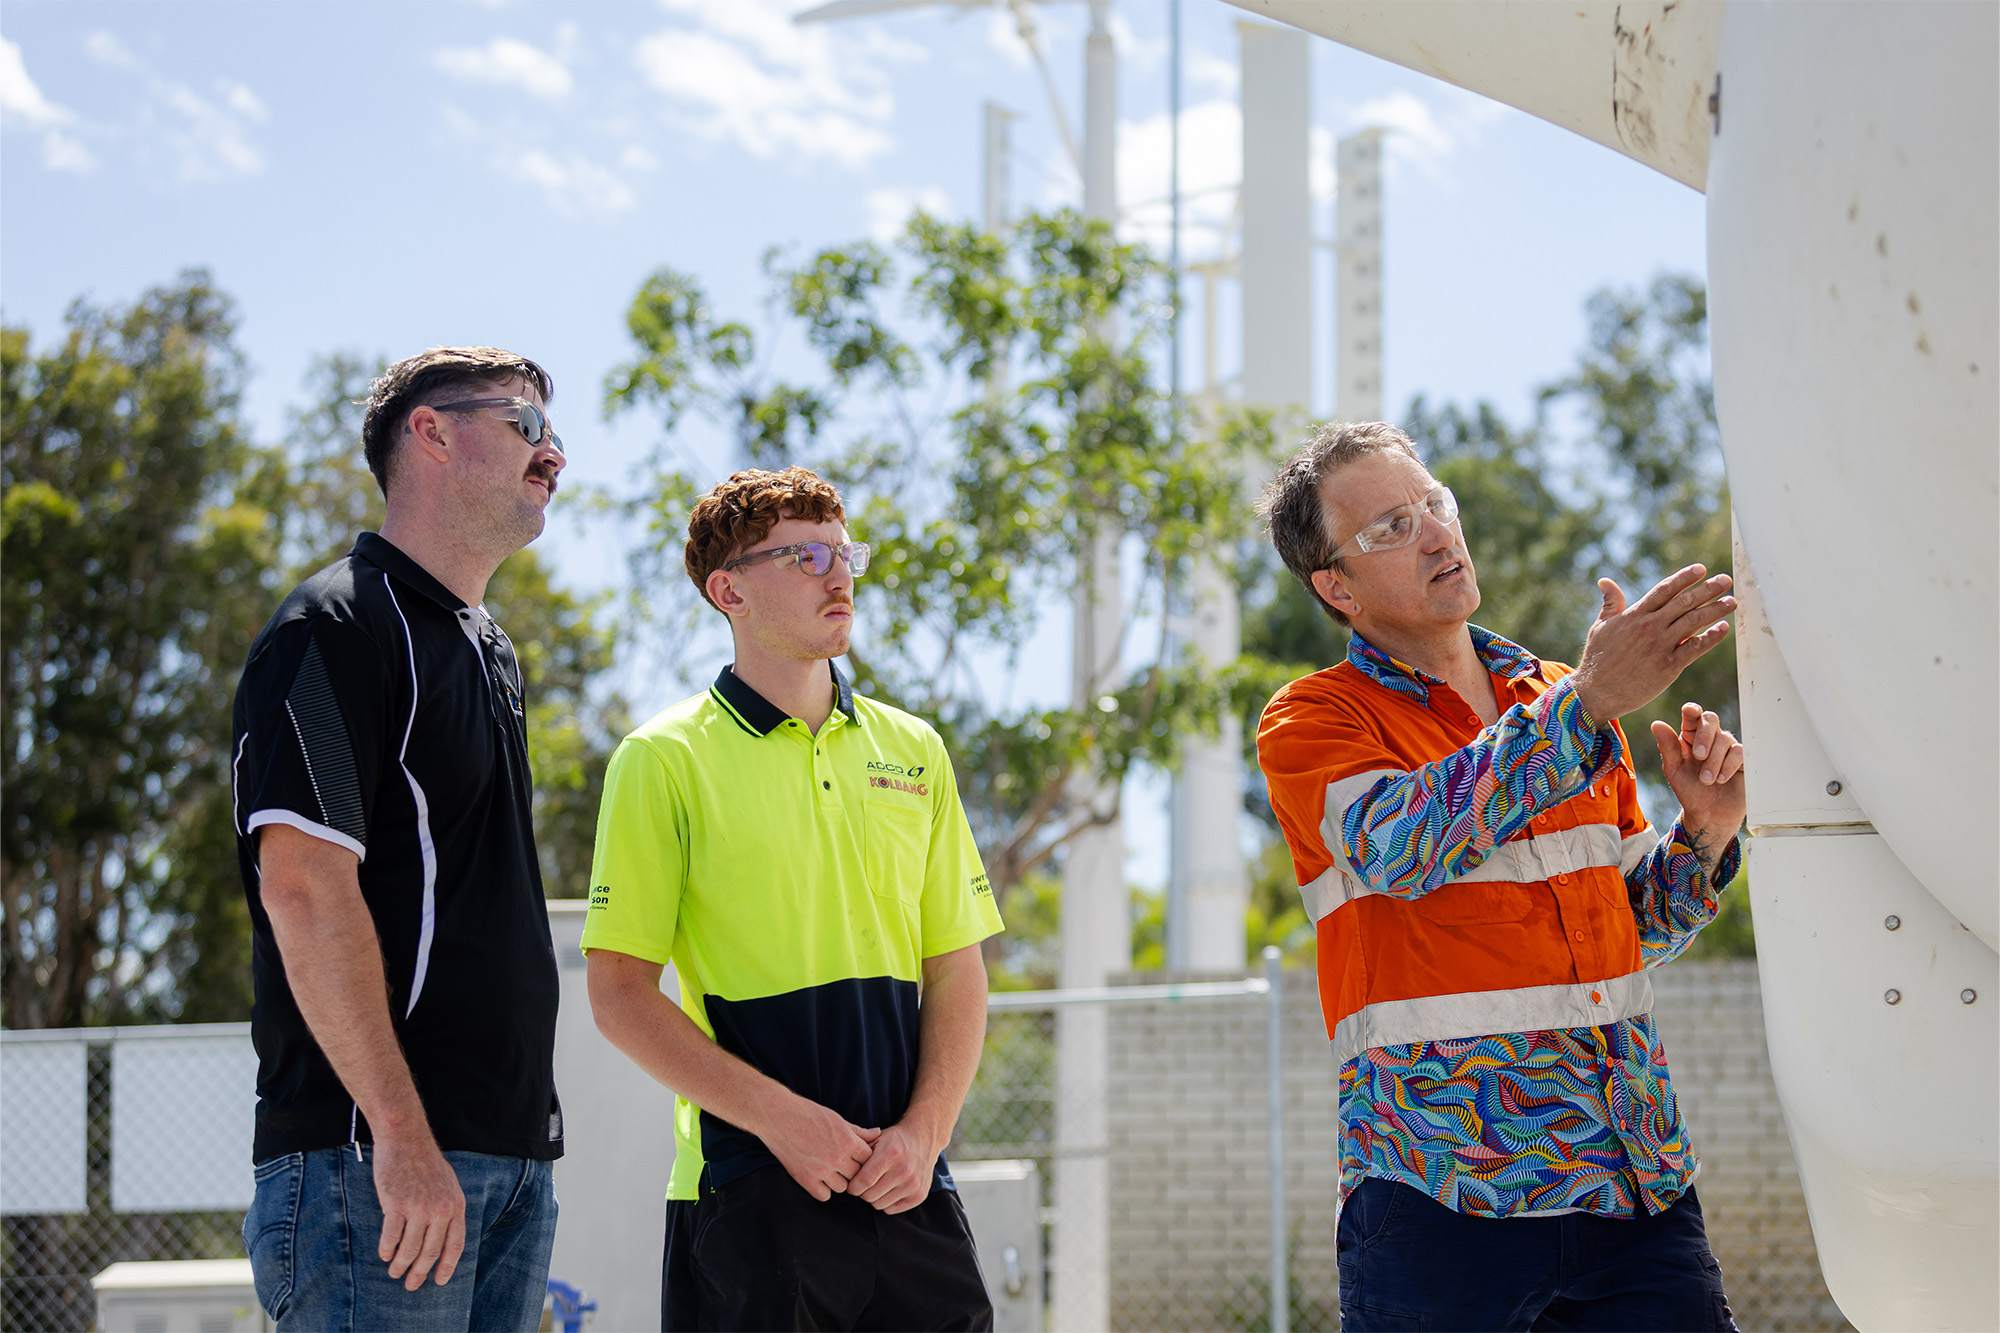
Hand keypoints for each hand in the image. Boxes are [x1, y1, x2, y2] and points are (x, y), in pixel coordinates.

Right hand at [373, 1129, 465, 1289]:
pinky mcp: (396, 1204)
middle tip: (411, 1285)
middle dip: (420, 1273)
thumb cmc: (425, 1162)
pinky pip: (391, 1237)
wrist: (406, 1138)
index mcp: (456, 1205)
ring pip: (410, 1249)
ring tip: (394, 1272)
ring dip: (400, 1265)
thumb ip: (447, 1209)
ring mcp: (419, 1208)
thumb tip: (441, 1238)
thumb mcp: (448, 1184)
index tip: (438, 1281)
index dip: (447, 1266)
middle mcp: (440, 1209)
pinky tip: (384, 1254)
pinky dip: (387, 1250)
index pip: (455, 1245)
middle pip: (431, 1252)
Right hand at [762, 1096, 880, 1201]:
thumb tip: (877, 1134)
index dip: (864, 1159)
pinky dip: (823, 1189)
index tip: (857, 1157)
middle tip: (845, 1165)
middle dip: (854, 1171)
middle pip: (858, 1176)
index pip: (869, 1160)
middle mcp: (838, 1158)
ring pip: (842, 1188)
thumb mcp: (838, 1119)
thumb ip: (858, 1131)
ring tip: (831, 1171)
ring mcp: (821, 1170)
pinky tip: (819, 1178)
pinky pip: (824, 1195)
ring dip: (839, 1181)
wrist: (779, 1116)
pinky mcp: (805, 1179)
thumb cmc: (809, 1114)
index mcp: (848, 1141)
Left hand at [847, 1121, 939, 1214]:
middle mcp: (905, 1170)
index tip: (851, 1184)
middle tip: (863, 1184)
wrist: (923, 1140)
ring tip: (876, 1185)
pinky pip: (891, 1209)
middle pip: (870, 1195)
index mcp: (891, 1153)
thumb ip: (858, 1151)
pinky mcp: (919, 1195)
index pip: (864, 1181)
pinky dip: (886, 1202)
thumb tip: (842, 1169)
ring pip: (879, 1204)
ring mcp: (914, 1184)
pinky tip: (888, 1189)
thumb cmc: (894, 1141)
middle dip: (861, 1192)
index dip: (853, 1186)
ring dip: (873, 1197)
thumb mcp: (876, 1138)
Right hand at [1569, 565, 1735, 723]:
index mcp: (1634, 615)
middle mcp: (1650, 627)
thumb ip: (1610, 604)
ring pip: (1694, 621)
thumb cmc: (1597, 659)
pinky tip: (1723, 628)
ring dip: (1715, 609)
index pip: (1664, 590)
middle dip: (1708, 589)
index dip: (1684, 577)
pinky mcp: (1668, 666)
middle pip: (1684, 602)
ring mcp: (1660, 646)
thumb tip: (1606, 581)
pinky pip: (1695, 647)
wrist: (1596, 692)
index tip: (1701, 569)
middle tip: (1726, 579)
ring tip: (1731, 601)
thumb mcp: (1600, 627)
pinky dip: (1711, 637)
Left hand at [1651, 702, 1745, 837]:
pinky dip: (1729, 764)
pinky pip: (1740, 752)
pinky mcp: (1743, 760)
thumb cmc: (1689, 790)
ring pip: (1725, 739)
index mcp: (1690, 737)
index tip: (1690, 711)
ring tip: (1707, 780)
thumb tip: (1656, 724)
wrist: (1709, 814)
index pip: (1692, 716)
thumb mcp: (1674, 770)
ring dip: (1714, 760)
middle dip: (1705, 736)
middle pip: (1710, 720)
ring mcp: (1727, 748)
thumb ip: (1667, 747)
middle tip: (1698, 756)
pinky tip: (1721, 778)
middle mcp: (1710, 739)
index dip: (1692, 710)